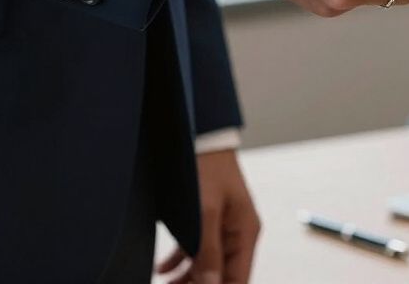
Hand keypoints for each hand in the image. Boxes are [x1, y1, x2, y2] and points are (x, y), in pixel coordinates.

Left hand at [156, 149, 260, 283]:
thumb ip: (208, 251)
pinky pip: (196, 252)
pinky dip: (180, 263)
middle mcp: (237, 234)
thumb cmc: (208, 168)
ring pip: (207, 267)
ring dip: (187, 280)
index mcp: (245, 232)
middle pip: (221, 276)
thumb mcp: (206, 212)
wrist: (201, 138)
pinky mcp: (208, 224)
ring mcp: (222, 229)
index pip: (238, 279)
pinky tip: (162, 269)